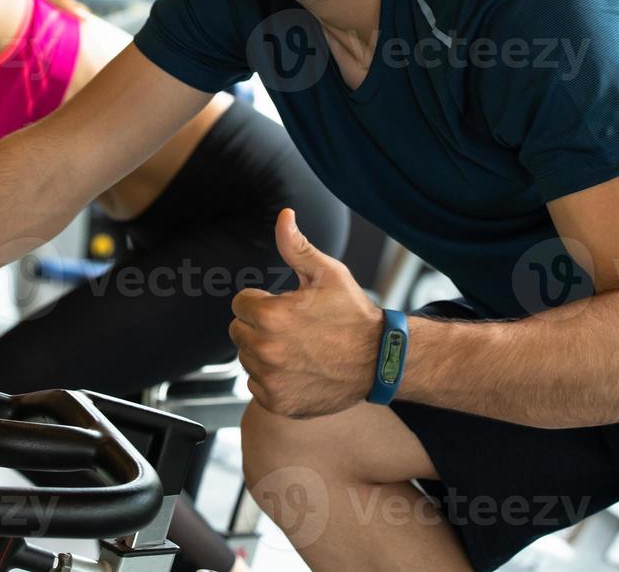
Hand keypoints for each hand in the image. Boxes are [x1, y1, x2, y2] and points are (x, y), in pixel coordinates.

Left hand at [230, 208, 383, 418]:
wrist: (379, 360)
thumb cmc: (353, 315)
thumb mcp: (327, 273)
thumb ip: (296, 246)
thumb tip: (284, 216)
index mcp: (270, 316)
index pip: (240, 304)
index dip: (262, 302)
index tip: (286, 307)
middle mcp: (265, 349)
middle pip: (238, 331)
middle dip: (258, 326)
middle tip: (292, 328)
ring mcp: (270, 379)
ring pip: (247, 358)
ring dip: (264, 353)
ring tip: (298, 349)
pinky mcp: (277, 402)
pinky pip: (256, 385)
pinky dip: (272, 379)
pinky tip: (298, 370)